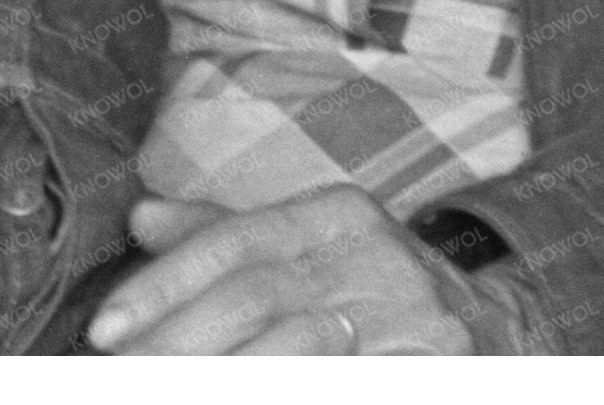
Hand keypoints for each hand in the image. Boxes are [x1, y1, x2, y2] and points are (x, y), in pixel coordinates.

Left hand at [86, 187, 530, 353]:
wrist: (499, 328)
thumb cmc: (376, 290)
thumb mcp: (310, 247)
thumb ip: (225, 234)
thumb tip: (142, 217)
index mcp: (336, 215)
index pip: (234, 242)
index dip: (164, 286)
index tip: (105, 329)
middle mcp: (376, 255)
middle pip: (255, 298)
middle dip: (178, 346)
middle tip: (124, 375)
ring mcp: (412, 317)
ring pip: (295, 353)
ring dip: (226, 376)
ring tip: (168, 393)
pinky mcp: (435, 365)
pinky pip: (347, 380)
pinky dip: (292, 385)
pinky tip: (255, 392)